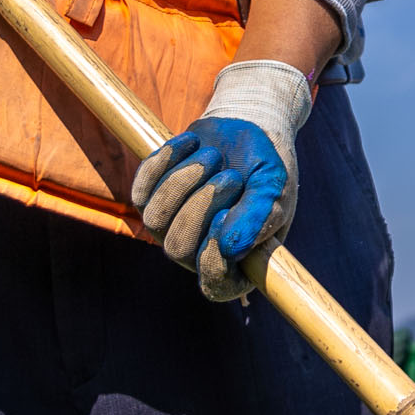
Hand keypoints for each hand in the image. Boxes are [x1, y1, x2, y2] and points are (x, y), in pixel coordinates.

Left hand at [129, 59, 313, 300]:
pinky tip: (193, 144)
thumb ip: (258, 219)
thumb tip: (230, 249)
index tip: (228, 215)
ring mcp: (169, 227)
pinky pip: (142, 188)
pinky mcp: (149, 198)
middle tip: (232, 176)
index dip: (214, 254)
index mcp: (233, 265)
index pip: (214, 283)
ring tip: (213, 156)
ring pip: (155, 218)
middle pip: (177, 247)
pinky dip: (168, 161)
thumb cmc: (266, 171)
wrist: (249, 131)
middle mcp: (196, 253)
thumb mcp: (272, 192)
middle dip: (203, 204)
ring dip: (185, 180)